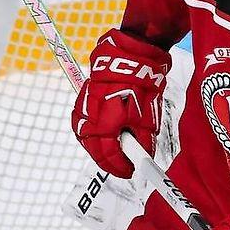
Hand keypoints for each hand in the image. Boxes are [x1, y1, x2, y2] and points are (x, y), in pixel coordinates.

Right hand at [71, 29, 170, 177]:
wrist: (128, 58)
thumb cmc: (140, 86)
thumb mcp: (147, 118)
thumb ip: (143, 142)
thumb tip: (143, 158)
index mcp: (105, 126)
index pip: (110, 157)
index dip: (121, 167)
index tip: (131, 172)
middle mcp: (90, 121)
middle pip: (96, 152)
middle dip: (110, 162)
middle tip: (124, 167)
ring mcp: (83, 111)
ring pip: (88, 140)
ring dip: (101, 150)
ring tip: (116, 155)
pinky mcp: (82, 102)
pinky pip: (84, 126)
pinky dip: (94, 136)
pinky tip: (104, 138)